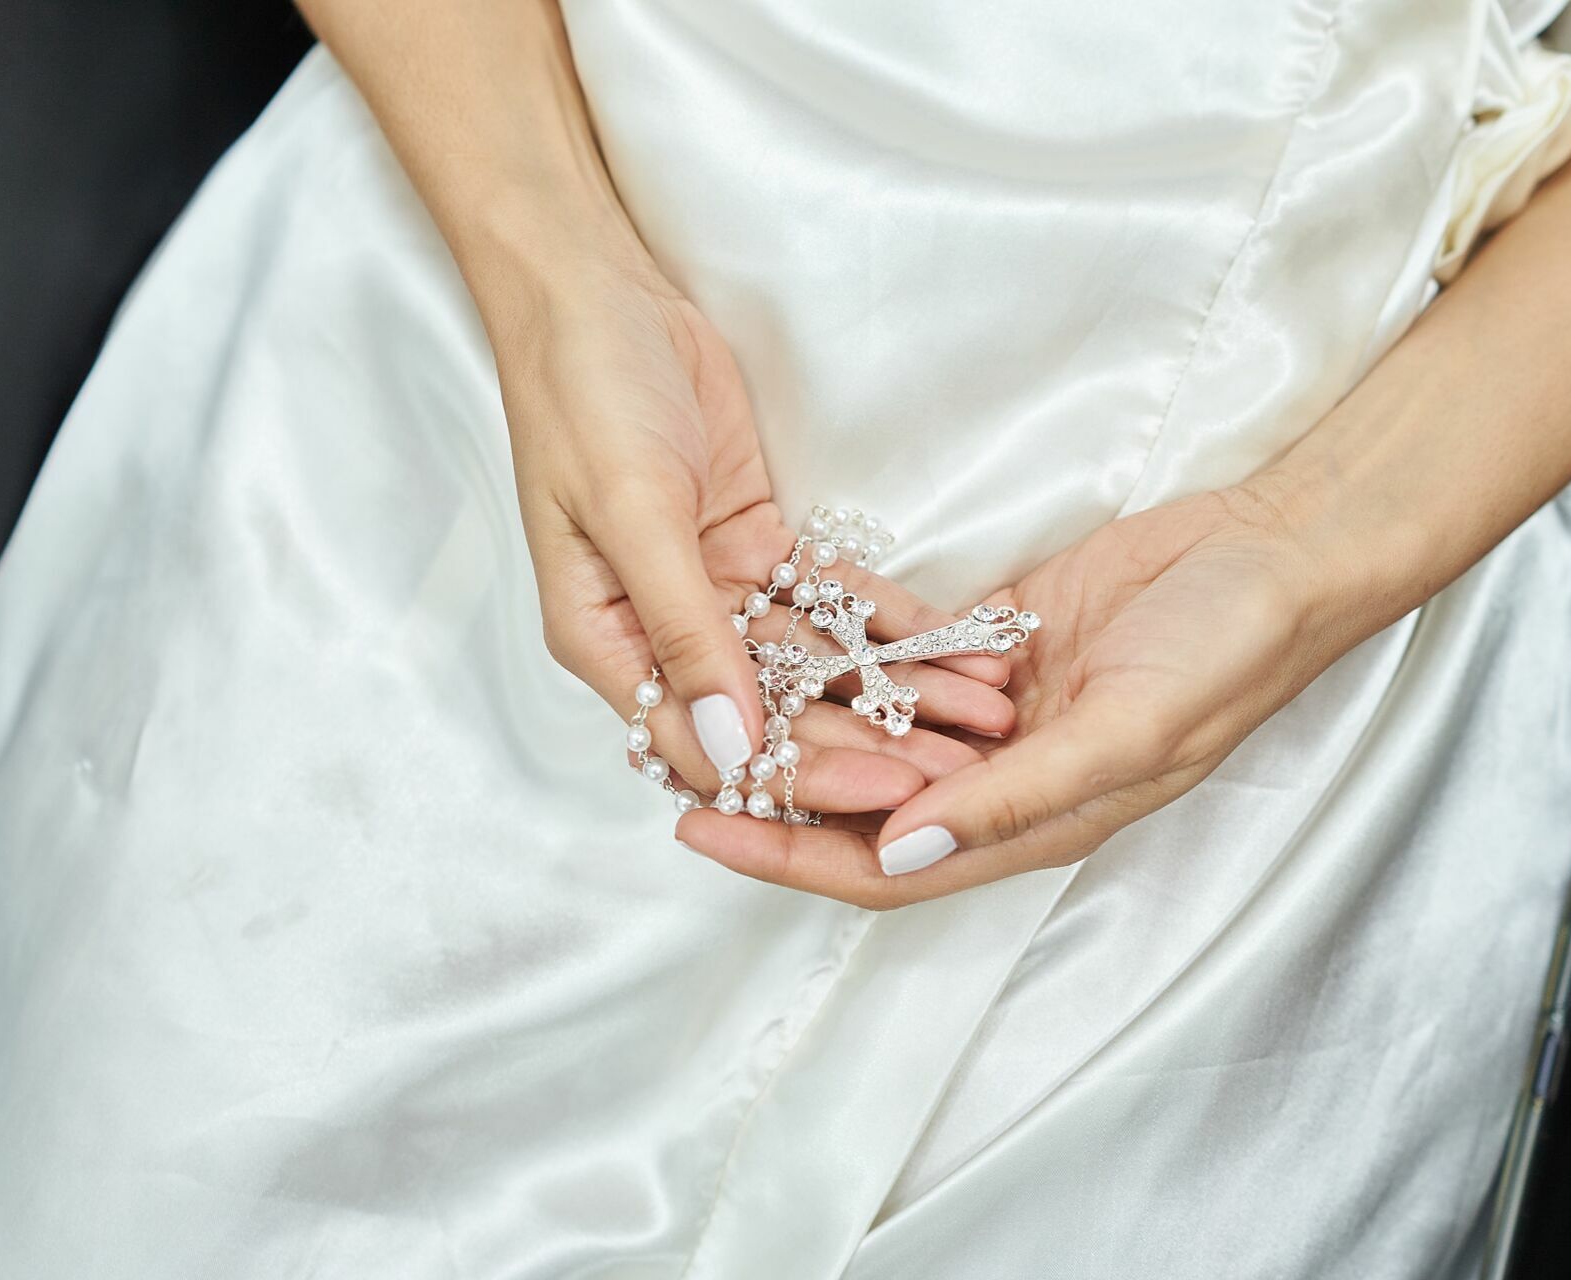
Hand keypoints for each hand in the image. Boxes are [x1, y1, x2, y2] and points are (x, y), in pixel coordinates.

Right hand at [489, 250, 1013, 810]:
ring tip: (985, 714)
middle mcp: (665, 633)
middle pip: (776, 715)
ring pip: (817, 664)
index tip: (886, 791)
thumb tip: (730, 745)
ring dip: (899, 690)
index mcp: (608, 643)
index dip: (797, 775)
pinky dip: (895, 624)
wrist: (599, 291)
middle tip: (964, 770)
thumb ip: (682, 628)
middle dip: (871, 744)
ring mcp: (716, 591)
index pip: (708, 742)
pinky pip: (834, 601)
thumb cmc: (585, 394)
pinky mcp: (759, 546)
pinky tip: (962, 646)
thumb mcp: (631, 511)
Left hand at [676, 485, 1345, 905]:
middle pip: (863, 805)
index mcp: (1033, 822)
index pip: (884, 867)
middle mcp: (1004, 776)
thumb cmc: (1227, 651)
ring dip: (802, 723)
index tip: (701, 831)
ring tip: (711, 698)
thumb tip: (893, 851)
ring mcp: (1000, 707)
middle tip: (676, 761)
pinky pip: (907, 654)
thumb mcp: (1127, 730)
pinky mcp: (1001, 636)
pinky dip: (853, 648)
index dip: (788, 859)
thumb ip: (1012, 798)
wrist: (1278, 551)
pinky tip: (786, 627)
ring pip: (877, 731)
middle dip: (773, 794)